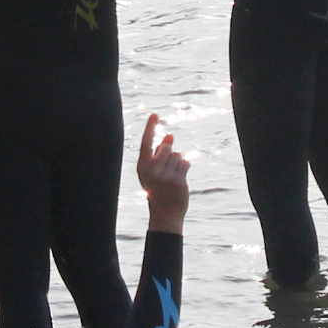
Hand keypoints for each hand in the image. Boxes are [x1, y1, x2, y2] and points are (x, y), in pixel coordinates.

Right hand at [134, 114, 188, 232]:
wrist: (165, 213)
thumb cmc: (158, 189)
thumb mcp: (154, 172)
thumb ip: (159, 154)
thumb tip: (170, 136)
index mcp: (142, 167)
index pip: (146, 142)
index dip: (150, 127)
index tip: (155, 114)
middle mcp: (151, 170)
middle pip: (167, 147)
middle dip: (170, 154)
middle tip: (166, 171)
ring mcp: (165, 175)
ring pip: (178, 155)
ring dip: (178, 163)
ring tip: (172, 178)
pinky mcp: (178, 180)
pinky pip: (185, 163)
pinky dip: (185, 169)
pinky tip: (179, 180)